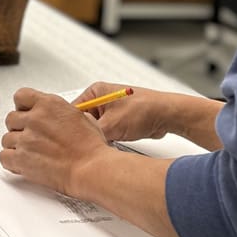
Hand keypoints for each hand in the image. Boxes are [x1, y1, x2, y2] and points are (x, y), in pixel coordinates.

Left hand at [0, 87, 114, 196]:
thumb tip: (57, 116)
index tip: (25, 114)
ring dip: (15, 146)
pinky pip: (4, 157)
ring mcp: (26, 138)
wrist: (91, 169)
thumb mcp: (81, 117)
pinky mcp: (21, 158)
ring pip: (6, 139)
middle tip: (29, 137)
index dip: (22, 107)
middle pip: (11, 118)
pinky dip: (11, 162)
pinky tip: (22, 164)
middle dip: (18, 128)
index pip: (21, 96)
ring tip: (30, 154)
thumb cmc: (91, 148)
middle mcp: (35, 119)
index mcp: (49, 104)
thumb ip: (62, 113)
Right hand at [74, 82, 224, 150]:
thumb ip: (91, 134)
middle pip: (83, 120)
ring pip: (95, 129)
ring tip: (106, 140)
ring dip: (99, 137)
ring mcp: (110, 110)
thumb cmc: (145, 110)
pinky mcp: (118, 120)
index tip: (68, 140)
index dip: (71, 126)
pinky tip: (112, 143)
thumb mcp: (111, 125)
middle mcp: (102, 98)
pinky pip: (106, 132)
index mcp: (96, 91)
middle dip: (87, 133)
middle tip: (89, 143)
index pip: (73, 110)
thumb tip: (78, 145)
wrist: (168, 115)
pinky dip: (108, 139)